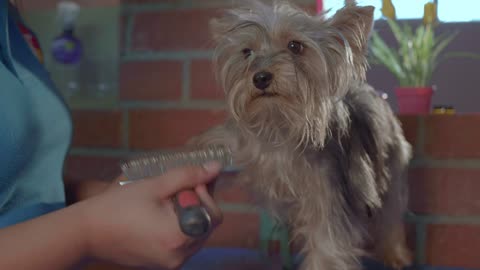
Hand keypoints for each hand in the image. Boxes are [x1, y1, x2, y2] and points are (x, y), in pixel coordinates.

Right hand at [76, 162, 222, 268]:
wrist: (86, 233)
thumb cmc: (117, 207)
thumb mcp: (154, 185)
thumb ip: (188, 175)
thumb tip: (216, 167)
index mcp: (179, 238)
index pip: (214, 216)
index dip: (205, 195)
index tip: (187, 183)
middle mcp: (179, 256)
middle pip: (207, 225)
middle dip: (197, 204)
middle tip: (174, 191)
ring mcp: (171, 263)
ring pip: (196, 233)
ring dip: (188, 215)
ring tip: (164, 204)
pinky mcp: (162, 264)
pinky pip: (183, 243)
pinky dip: (179, 227)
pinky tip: (159, 216)